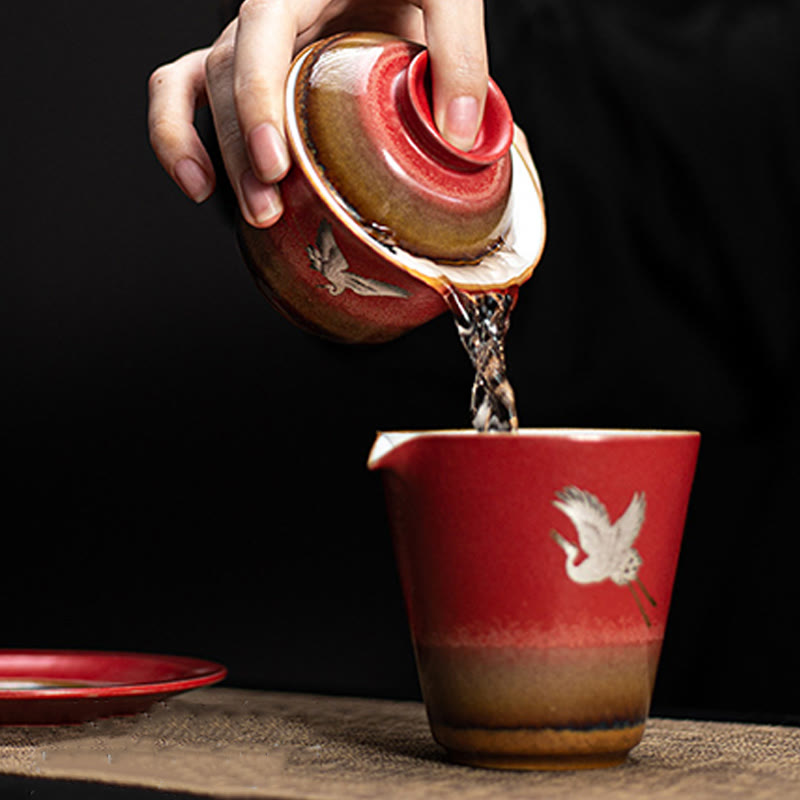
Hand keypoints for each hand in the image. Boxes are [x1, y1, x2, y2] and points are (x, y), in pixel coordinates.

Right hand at [148, 0, 488, 227]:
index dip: (257, 97)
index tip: (275, 160)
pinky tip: (200, 185)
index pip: (260, 31)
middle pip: (228, 75)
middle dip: (242, 150)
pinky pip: (190, 92)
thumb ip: (458, 51)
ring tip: (257, 214)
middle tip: (270, 208)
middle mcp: (270, 16)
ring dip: (220, 156)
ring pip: (205, 90)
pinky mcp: (255, 70)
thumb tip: (458, 135)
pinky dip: (180, 136)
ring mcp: (256, 45)